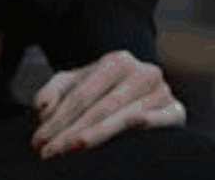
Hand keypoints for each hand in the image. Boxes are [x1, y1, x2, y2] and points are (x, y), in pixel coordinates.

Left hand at [28, 49, 185, 159]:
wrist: (139, 92)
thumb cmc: (101, 92)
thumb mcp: (74, 84)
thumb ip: (53, 92)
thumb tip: (41, 109)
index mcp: (117, 60)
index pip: (82, 94)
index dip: (58, 119)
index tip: (38, 141)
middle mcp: (142, 72)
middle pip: (101, 107)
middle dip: (71, 132)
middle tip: (48, 153)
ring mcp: (162, 91)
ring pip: (125, 117)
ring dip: (95, 137)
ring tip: (69, 151)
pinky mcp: (177, 111)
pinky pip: (163, 122)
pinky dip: (148, 127)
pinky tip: (128, 137)